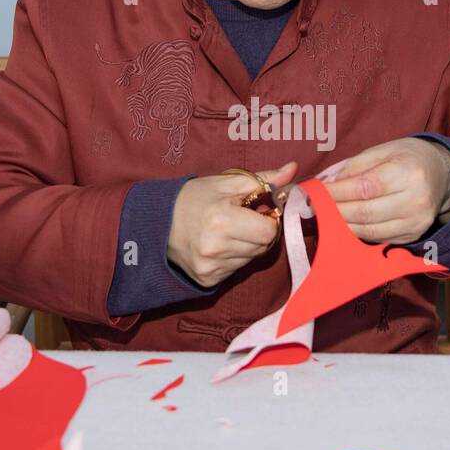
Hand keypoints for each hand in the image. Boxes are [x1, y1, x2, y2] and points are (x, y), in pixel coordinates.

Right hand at [168, 161, 298, 287]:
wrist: (156, 222)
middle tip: (239, 219)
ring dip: (246, 245)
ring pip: (251, 259)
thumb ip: (263, 179)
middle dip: (258, 232)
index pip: (269, 231)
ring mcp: (211, 267)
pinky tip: (217, 245)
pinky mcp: (207, 279)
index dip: (267, 219)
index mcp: (222, 220)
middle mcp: (216, 248)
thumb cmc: (193, 198)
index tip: (255, 211)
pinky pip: (236, 270)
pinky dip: (233, 257)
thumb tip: (292, 170)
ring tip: (225, 231)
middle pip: (263, 246)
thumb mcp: (226, 182)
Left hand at [322, 138, 449, 244]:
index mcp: (409, 173)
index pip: (364, 187)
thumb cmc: (408, 158)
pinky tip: (344, 223)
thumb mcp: (384, 150)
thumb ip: (354, 166)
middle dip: (334, 210)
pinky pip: (377, 238)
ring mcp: (416, 222)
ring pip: (369, 230)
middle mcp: (415, 201)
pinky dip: (357, 232)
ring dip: (341, 224)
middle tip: (315, 206)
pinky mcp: (413, 236)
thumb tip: (326, 183)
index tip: (316, 191)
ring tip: (325, 215)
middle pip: (365, 212)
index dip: (336, 192)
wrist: (441, 175)